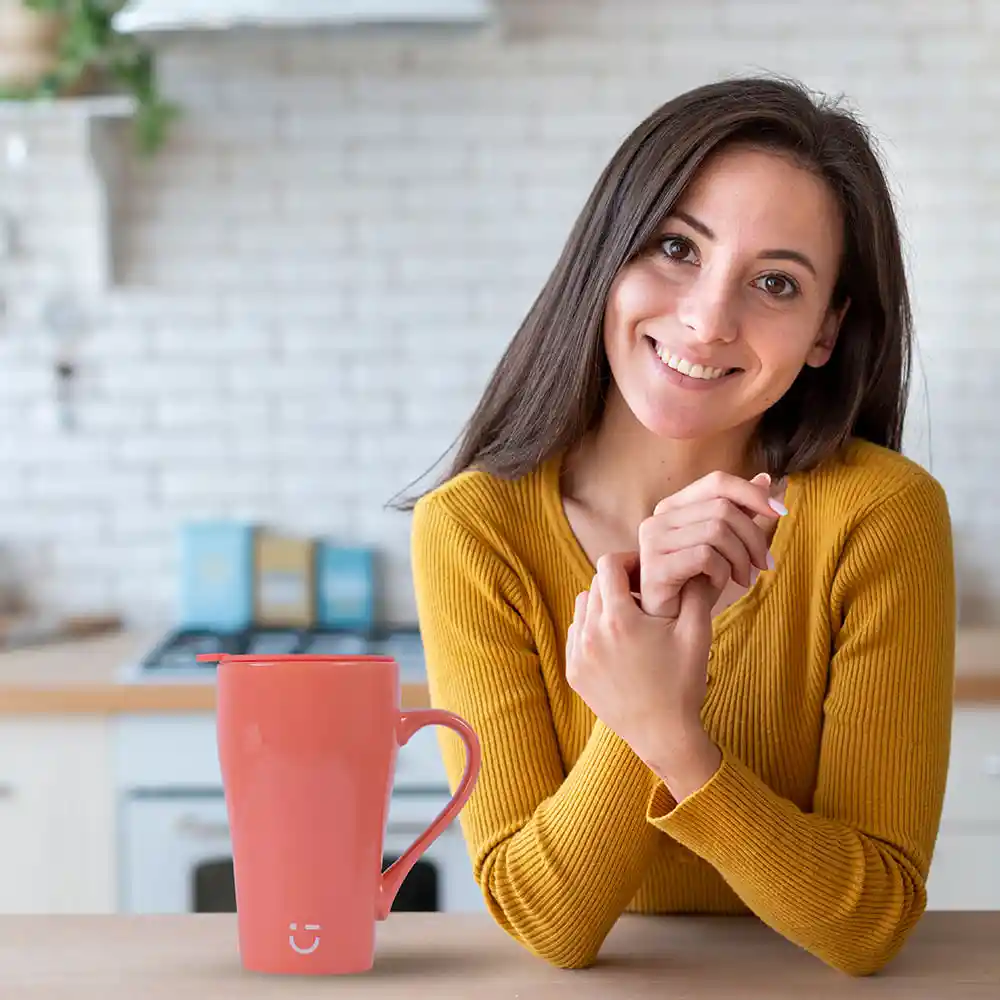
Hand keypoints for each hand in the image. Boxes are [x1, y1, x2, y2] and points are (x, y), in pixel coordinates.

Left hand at [566, 552, 720, 797]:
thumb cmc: (683, 683)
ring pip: (582, 608)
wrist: (663, 735)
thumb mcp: (697, 635)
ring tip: (630, 619)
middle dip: (617, 583)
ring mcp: (578, 654)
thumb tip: (693, 564)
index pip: (608, 565)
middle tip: (641, 595)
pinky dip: (592, 630)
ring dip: (602, 605)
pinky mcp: (574, 672)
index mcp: (619, 619)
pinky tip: (618, 643)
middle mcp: (591, 633)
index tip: (645, 573)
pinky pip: (576, 634)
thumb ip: (695, 593)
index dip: (628, 561)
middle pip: (595, 584)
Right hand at [637, 470, 785, 619]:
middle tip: (763, 565)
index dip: (752, 493)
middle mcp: (658, 518)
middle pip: (723, 508)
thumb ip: (739, 510)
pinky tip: (718, 584)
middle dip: (753, 537)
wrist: (670, 623)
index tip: (781, 514)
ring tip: (743, 578)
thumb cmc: (694, 582)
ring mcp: (652, 541)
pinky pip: (705, 556)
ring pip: (717, 531)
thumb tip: (765, 479)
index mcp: (673, 506)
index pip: (717, 482)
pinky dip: (721, 571)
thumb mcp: (723, 543)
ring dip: (741, 558)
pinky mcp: (655, 567)